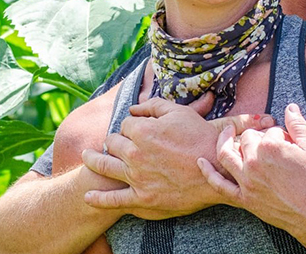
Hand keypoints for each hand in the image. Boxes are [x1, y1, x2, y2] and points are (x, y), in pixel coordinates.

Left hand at [82, 94, 273, 219]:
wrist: (218, 169)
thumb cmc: (200, 137)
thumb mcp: (180, 111)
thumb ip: (153, 105)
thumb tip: (135, 106)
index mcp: (143, 131)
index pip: (125, 124)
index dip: (131, 124)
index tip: (136, 127)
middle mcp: (134, 154)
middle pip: (113, 143)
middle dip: (114, 140)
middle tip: (117, 142)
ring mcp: (136, 178)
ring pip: (104, 166)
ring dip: (93, 160)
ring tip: (87, 157)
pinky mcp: (142, 198)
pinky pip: (113, 200)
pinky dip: (98, 199)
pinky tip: (88, 196)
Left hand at [197, 103, 305, 234]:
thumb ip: (298, 124)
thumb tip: (290, 108)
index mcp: (270, 147)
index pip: (267, 131)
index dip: (278, 133)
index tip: (286, 141)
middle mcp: (254, 162)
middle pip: (245, 139)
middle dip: (254, 135)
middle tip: (264, 140)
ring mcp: (247, 181)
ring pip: (226, 156)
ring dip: (222, 142)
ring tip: (225, 134)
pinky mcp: (244, 198)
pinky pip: (219, 185)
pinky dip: (208, 173)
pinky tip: (200, 162)